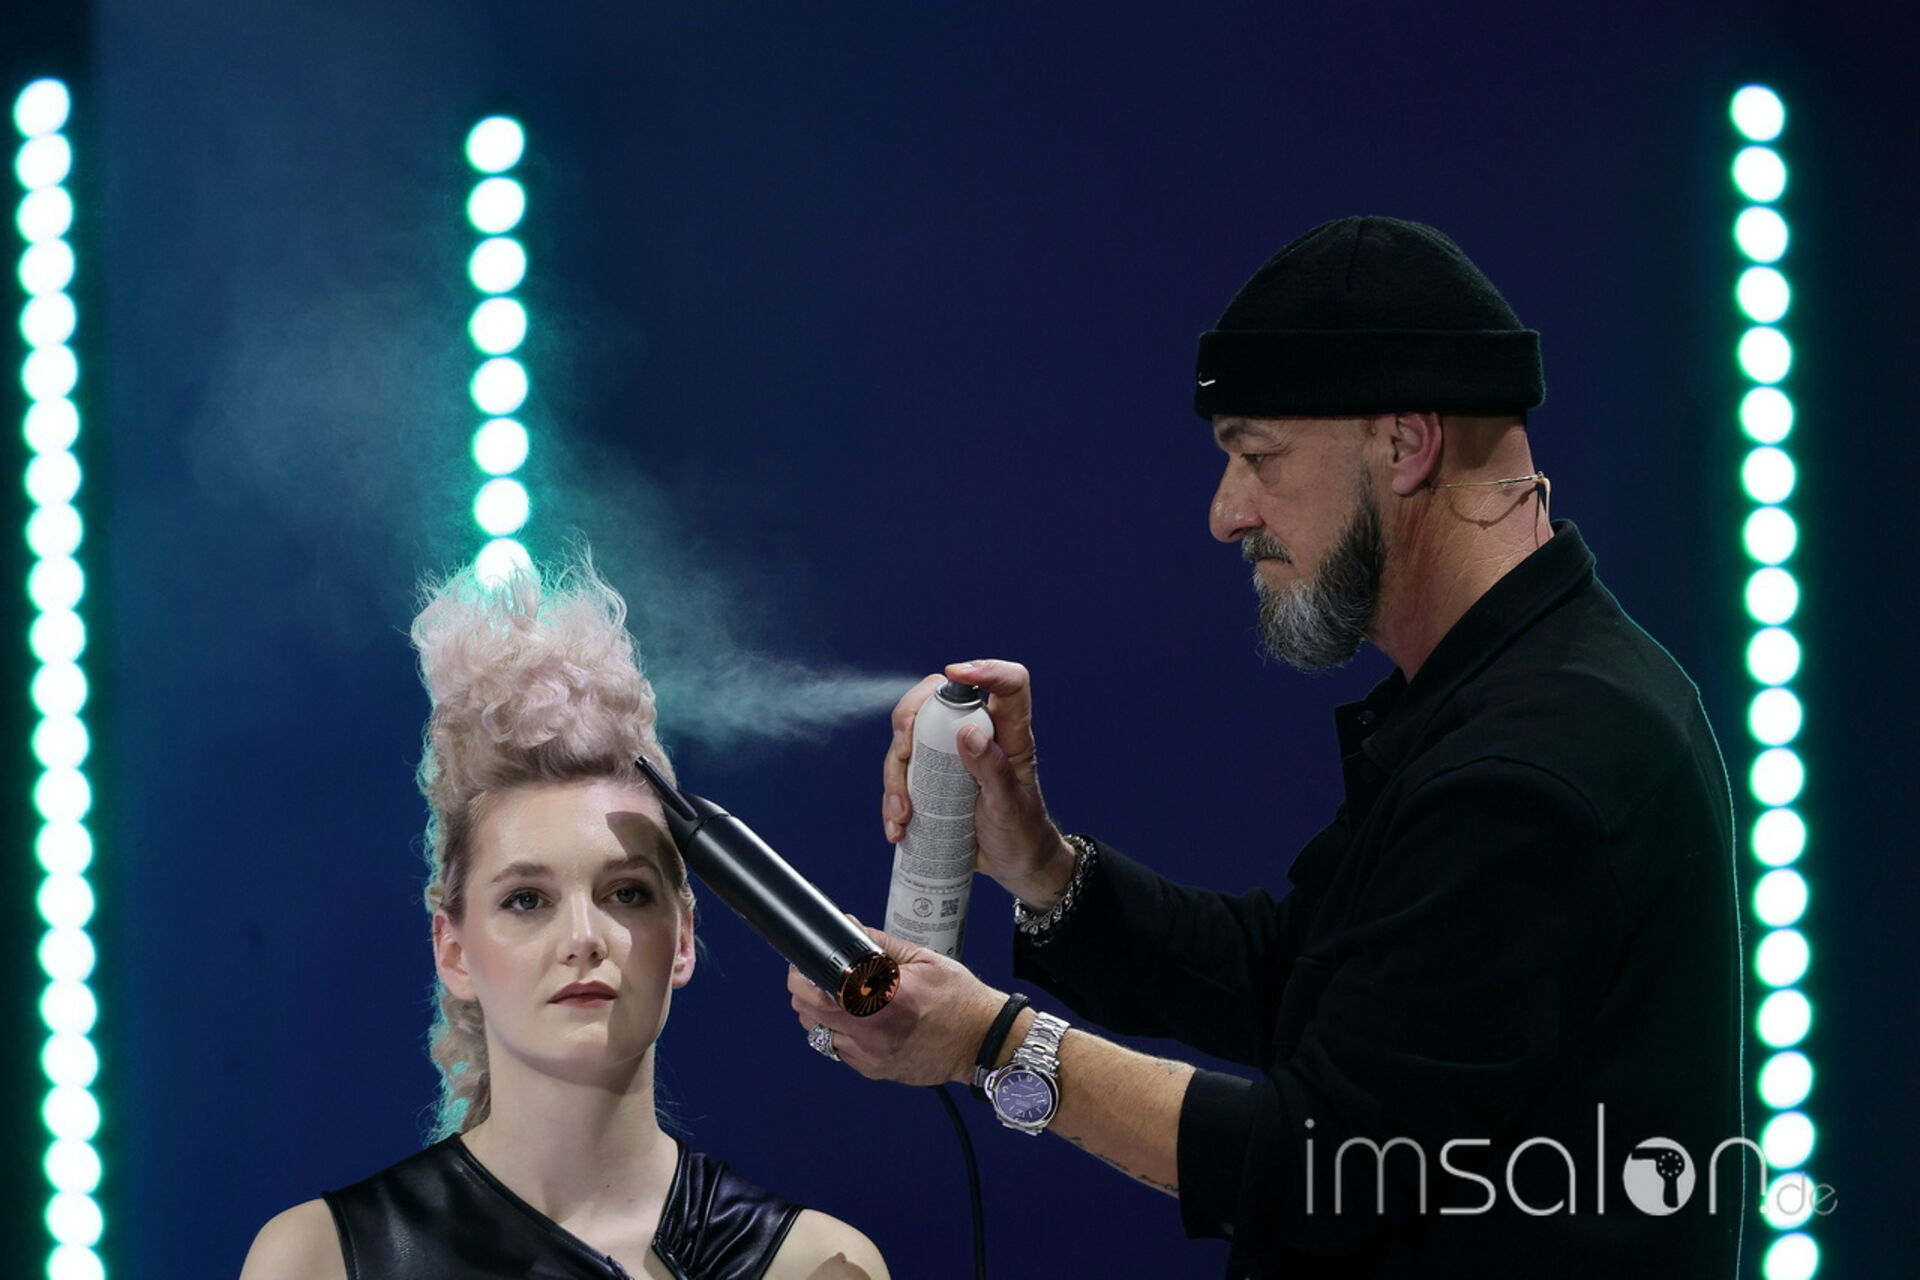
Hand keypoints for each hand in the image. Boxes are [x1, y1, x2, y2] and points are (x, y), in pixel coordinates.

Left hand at [789, 924, 1002, 1086]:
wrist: (982, 1041)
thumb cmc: (960, 1001)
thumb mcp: (923, 959)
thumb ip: (879, 944)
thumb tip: (849, 927)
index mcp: (883, 997)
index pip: (818, 988)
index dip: (803, 975)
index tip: (803, 966)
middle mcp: (872, 1030)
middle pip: (808, 1012)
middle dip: (804, 992)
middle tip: (815, 979)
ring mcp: (870, 1055)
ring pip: (818, 1034)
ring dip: (820, 1015)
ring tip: (840, 1000)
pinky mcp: (874, 1071)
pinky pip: (840, 1052)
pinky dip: (840, 1035)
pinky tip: (859, 1022)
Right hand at [882, 659, 1075, 907]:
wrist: (1016, 867)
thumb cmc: (1023, 834)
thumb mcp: (1010, 807)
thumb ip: (993, 771)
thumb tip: (968, 734)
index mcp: (1009, 736)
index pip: (1008, 685)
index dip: (984, 669)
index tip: (954, 675)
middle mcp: (978, 737)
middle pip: (937, 701)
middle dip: (909, 723)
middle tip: (904, 755)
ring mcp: (952, 758)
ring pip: (911, 740)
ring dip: (896, 774)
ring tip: (903, 814)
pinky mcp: (934, 780)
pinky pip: (904, 775)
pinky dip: (893, 799)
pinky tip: (898, 827)